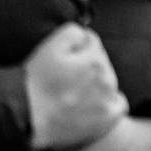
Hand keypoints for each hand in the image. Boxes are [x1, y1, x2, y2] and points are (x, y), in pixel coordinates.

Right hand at [24, 23, 127, 149]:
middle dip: (87, 65)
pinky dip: (109, 101)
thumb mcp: (49, 47)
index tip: (62, 57)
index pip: (92, 42)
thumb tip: (86, 34)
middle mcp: (107, 78)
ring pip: (109, 81)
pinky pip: (118, 103)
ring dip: (96, 82)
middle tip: (64, 76)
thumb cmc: (37, 82)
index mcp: (94, 59)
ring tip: (73, 91)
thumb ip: (72, 33)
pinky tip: (91, 103)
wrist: (31, 117)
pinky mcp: (109, 118)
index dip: (75, 47)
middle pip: (102, 62)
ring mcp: (109, 99)